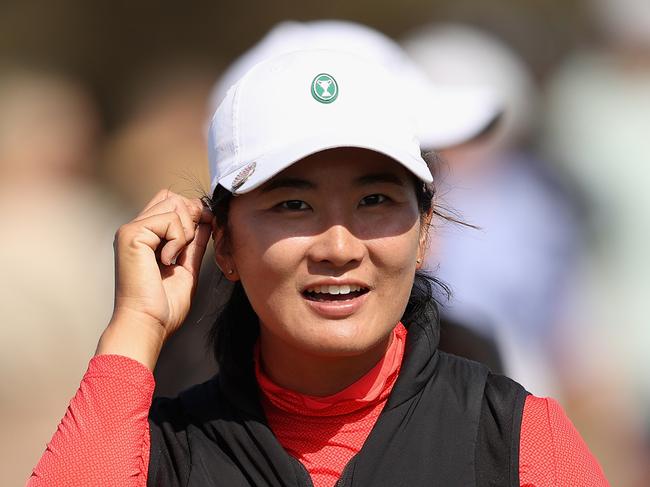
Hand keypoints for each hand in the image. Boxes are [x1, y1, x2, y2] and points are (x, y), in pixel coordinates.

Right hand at [96, 190, 212, 368]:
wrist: (148, 324)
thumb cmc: (164, 306)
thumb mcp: (187, 268)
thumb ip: (194, 244)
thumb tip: (206, 220)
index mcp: (145, 237)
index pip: (170, 203)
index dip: (192, 211)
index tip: (205, 228)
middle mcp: (135, 230)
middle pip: (172, 198)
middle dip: (192, 215)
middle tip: (189, 246)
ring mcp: (131, 230)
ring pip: (173, 204)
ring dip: (185, 230)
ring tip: (175, 258)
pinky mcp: (131, 234)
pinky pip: (169, 220)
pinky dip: (178, 240)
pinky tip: (167, 261)